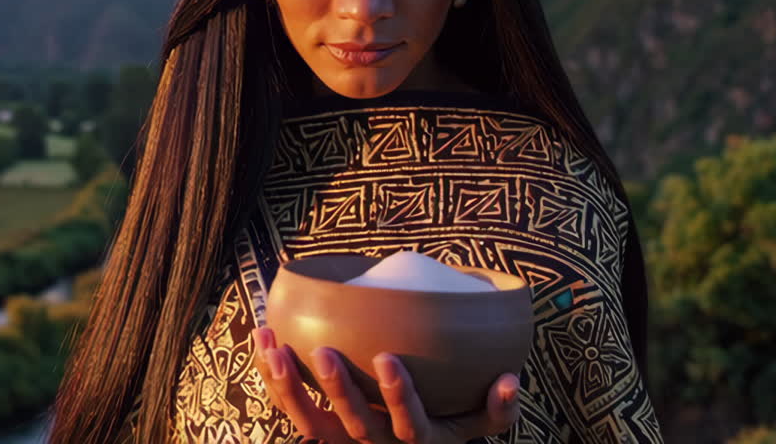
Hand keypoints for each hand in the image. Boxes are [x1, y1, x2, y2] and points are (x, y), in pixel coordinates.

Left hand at [251, 326, 520, 443]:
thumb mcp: (478, 422)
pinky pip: (291, 410)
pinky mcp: (321, 431)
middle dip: (336, 389)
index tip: (387, 359)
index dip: (397, 396)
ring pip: (311, 424)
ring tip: (274, 345)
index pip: (408, 424)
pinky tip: (263, 341)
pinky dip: (273, 378)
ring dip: (289, 386)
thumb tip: (511, 379)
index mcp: (417, 439)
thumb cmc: (449, 424)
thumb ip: (497, 409)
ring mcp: (345, 440)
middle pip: (352, 426)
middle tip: (322, 352)